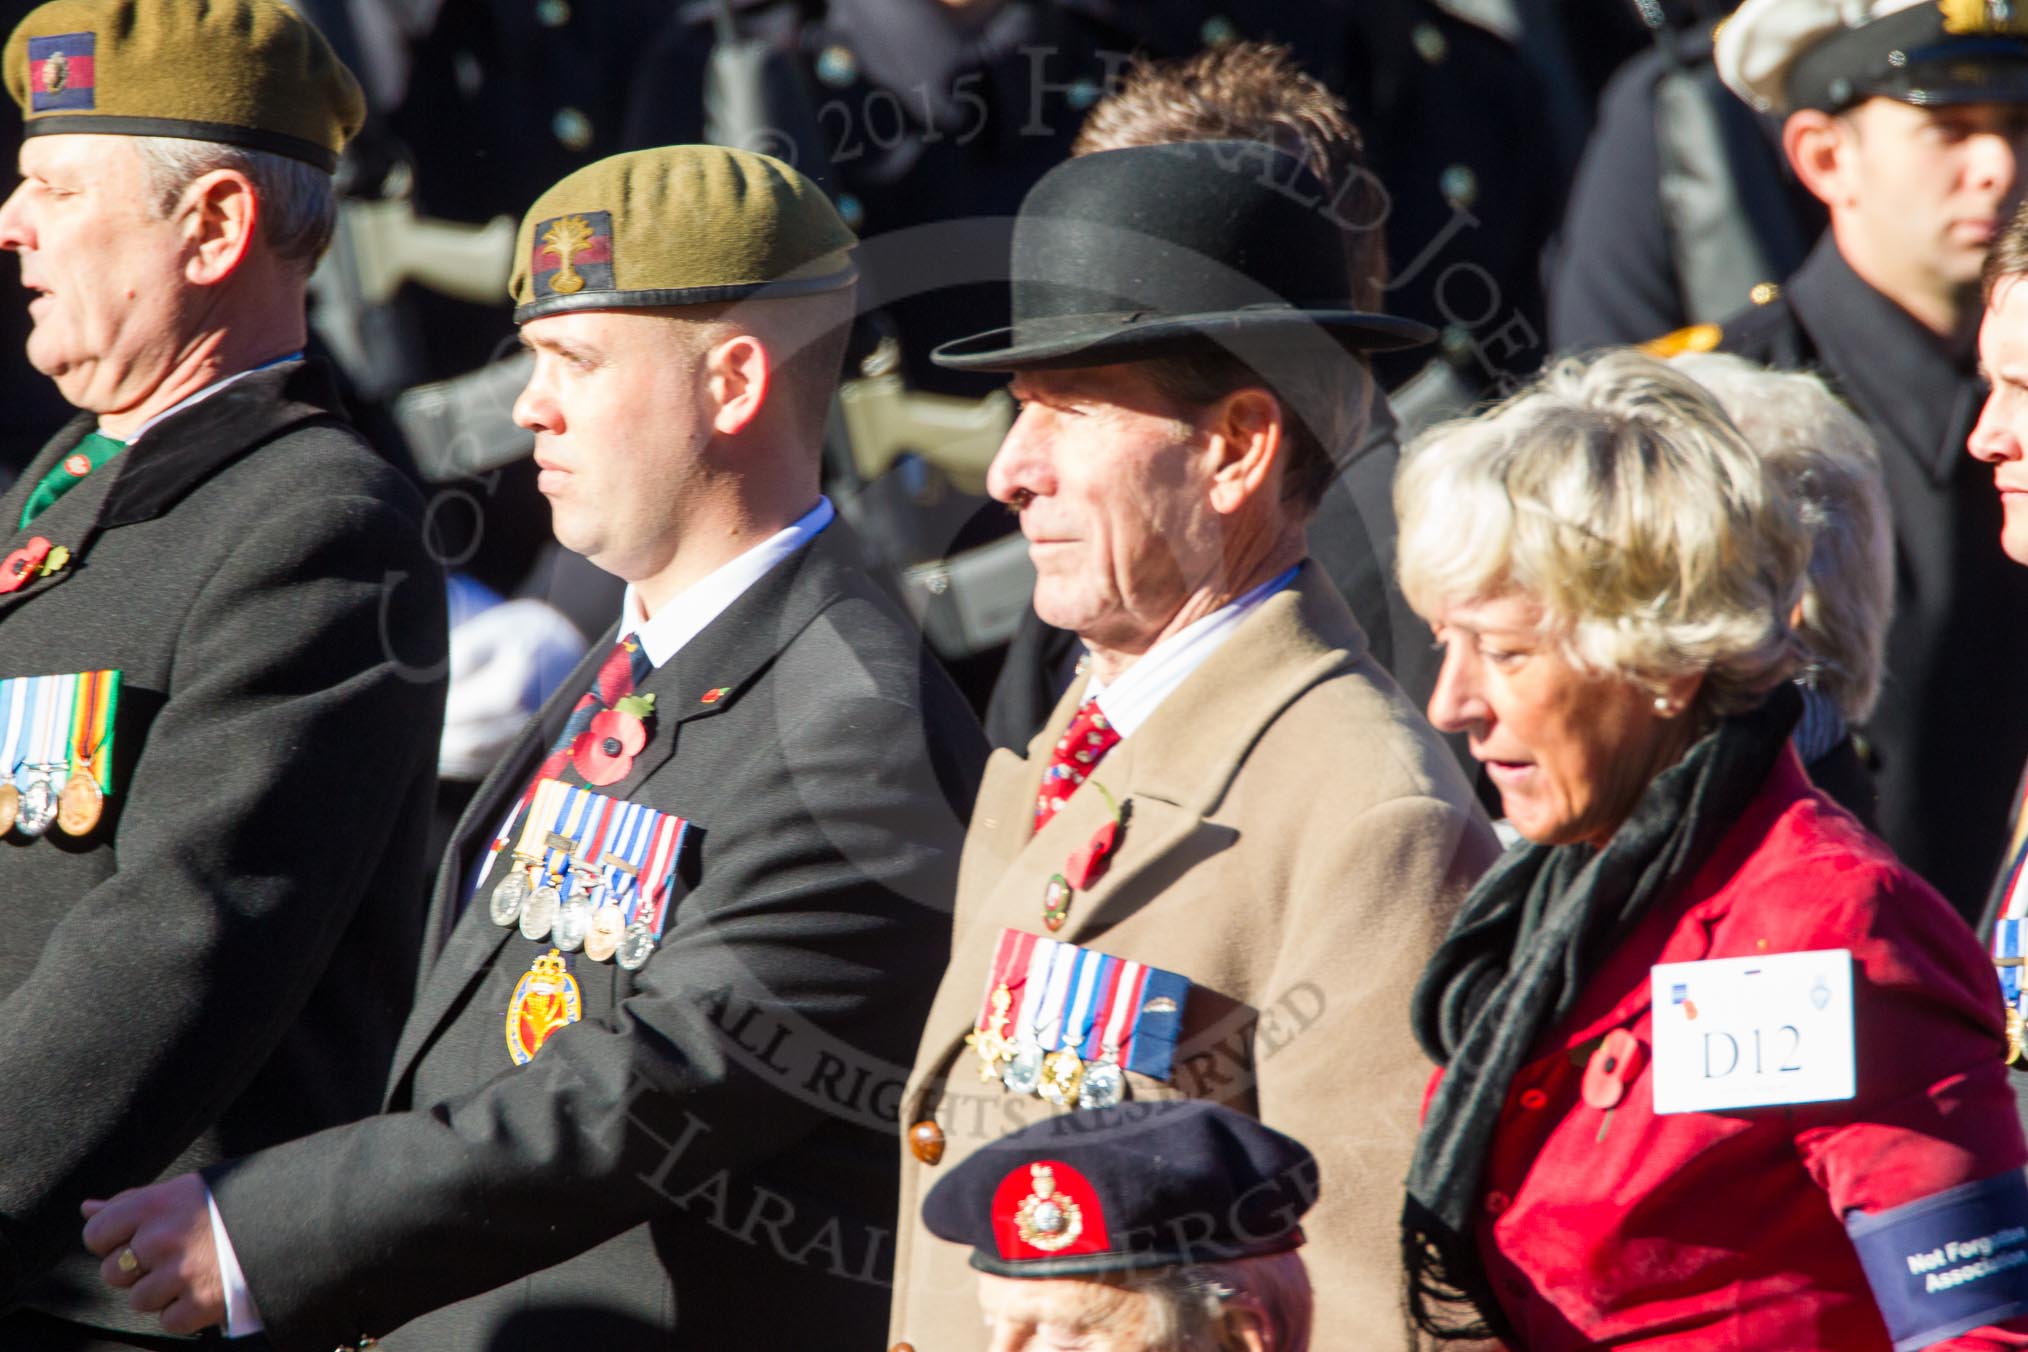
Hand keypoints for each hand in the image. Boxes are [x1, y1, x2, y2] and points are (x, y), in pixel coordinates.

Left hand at [80, 1173, 225, 1334]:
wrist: (289, 1221)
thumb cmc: (229, 1204)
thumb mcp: (183, 1190)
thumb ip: (132, 1201)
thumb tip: (86, 1209)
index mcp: (155, 1204)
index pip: (96, 1232)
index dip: (112, 1239)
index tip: (135, 1238)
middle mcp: (162, 1238)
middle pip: (113, 1272)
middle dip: (136, 1270)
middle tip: (170, 1256)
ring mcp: (180, 1273)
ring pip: (139, 1300)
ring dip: (161, 1293)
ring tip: (192, 1272)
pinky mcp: (200, 1303)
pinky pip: (168, 1321)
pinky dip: (185, 1312)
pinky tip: (205, 1289)